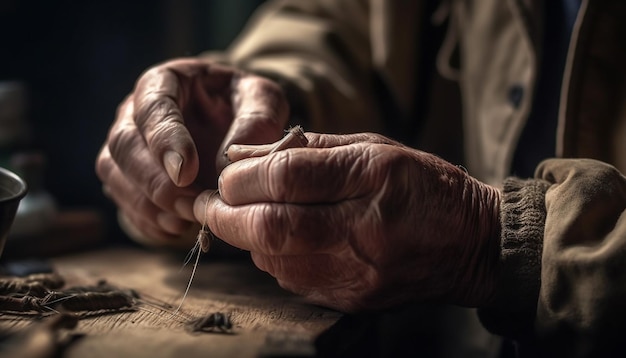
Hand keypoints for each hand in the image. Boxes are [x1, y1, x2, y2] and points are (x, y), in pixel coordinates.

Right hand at [96, 58, 288, 244]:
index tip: (186, 172)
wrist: (236, 123)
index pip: (153, 105)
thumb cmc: (247, 105)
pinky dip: (146, 220)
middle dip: (156, 181)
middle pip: (123, 143)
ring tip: (186, 220)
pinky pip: (122, 200)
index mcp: (168, 80)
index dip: (165, 140)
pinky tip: (177, 228)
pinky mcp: (127, 176)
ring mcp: (127, 144)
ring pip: (114, 173)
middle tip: (192, 204)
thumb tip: (227, 165)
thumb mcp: (263, 100)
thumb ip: (256, 121)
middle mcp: (136, 110)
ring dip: (147, 204)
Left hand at [195, 132, 501, 311]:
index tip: (223, 177)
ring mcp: (359, 272)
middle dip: (225, 215)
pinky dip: (272, 259)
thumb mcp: (375, 147)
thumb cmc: (423, 186)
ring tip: (242, 220)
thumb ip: (308, 149)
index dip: (242, 178)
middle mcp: (365, 229)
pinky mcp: (354, 299)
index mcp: (374, 177)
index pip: (286, 178)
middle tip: (206, 205)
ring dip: (246, 239)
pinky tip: (279, 243)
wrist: (472, 245)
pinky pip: (292, 281)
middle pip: (271, 227)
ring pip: (274, 259)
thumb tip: (244, 157)